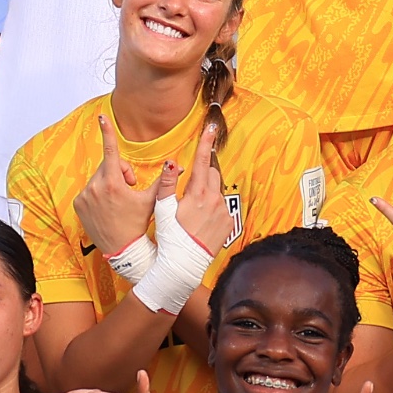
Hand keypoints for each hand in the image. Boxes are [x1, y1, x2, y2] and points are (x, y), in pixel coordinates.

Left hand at [73, 116, 156, 262]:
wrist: (121, 250)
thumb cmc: (138, 225)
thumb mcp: (151, 201)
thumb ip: (164, 181)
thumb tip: (179, 164)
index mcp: (113, 184)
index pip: (111, 151)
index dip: (108, 132)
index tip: (102, 117)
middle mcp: (96, 188)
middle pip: (109, 166)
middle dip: (120, 172)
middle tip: (130, 187)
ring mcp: (85, 196)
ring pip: (99, 177)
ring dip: (109, 182)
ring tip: (118, 200)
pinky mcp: (79, 204)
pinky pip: (90, 190)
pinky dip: (98, 193)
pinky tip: (107, 207)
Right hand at [163, 115, 234, 256]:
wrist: (183, 265)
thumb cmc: (170, 238)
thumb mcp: (163, 210)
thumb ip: (167, 183)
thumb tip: (171, 162)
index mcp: (197, 194)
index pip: (202, 161)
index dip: (205, 142)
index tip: (211, 126)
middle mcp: (214, 200)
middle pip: (212, 175)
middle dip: (203, 175)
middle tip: (190, 191)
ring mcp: (224, 212)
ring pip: (218, 192)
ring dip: (208, 194)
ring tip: (194, 212)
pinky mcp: (229, 224)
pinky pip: (223, 208)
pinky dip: (214, 210)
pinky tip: (202, 223)